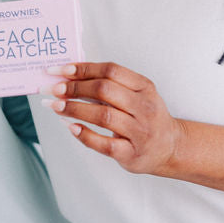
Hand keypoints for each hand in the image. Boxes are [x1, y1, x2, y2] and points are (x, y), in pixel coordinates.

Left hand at [41, 62, 184, 175]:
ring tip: (55, 106)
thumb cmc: (145, 116)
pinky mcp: (131, 153)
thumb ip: (110, 84)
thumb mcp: (137, 94)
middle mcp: (144, 107)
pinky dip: (84, 134)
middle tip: (53, 88)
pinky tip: (70, 127)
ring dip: (75, 109)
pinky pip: (104, 144)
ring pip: (103, 116)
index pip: (110, 71)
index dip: (83, 69)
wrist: (170, 147)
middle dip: (74, 88)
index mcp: (144, 87)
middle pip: (104, 90)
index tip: (61, 70)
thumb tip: (70, 76)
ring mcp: (139, 131)